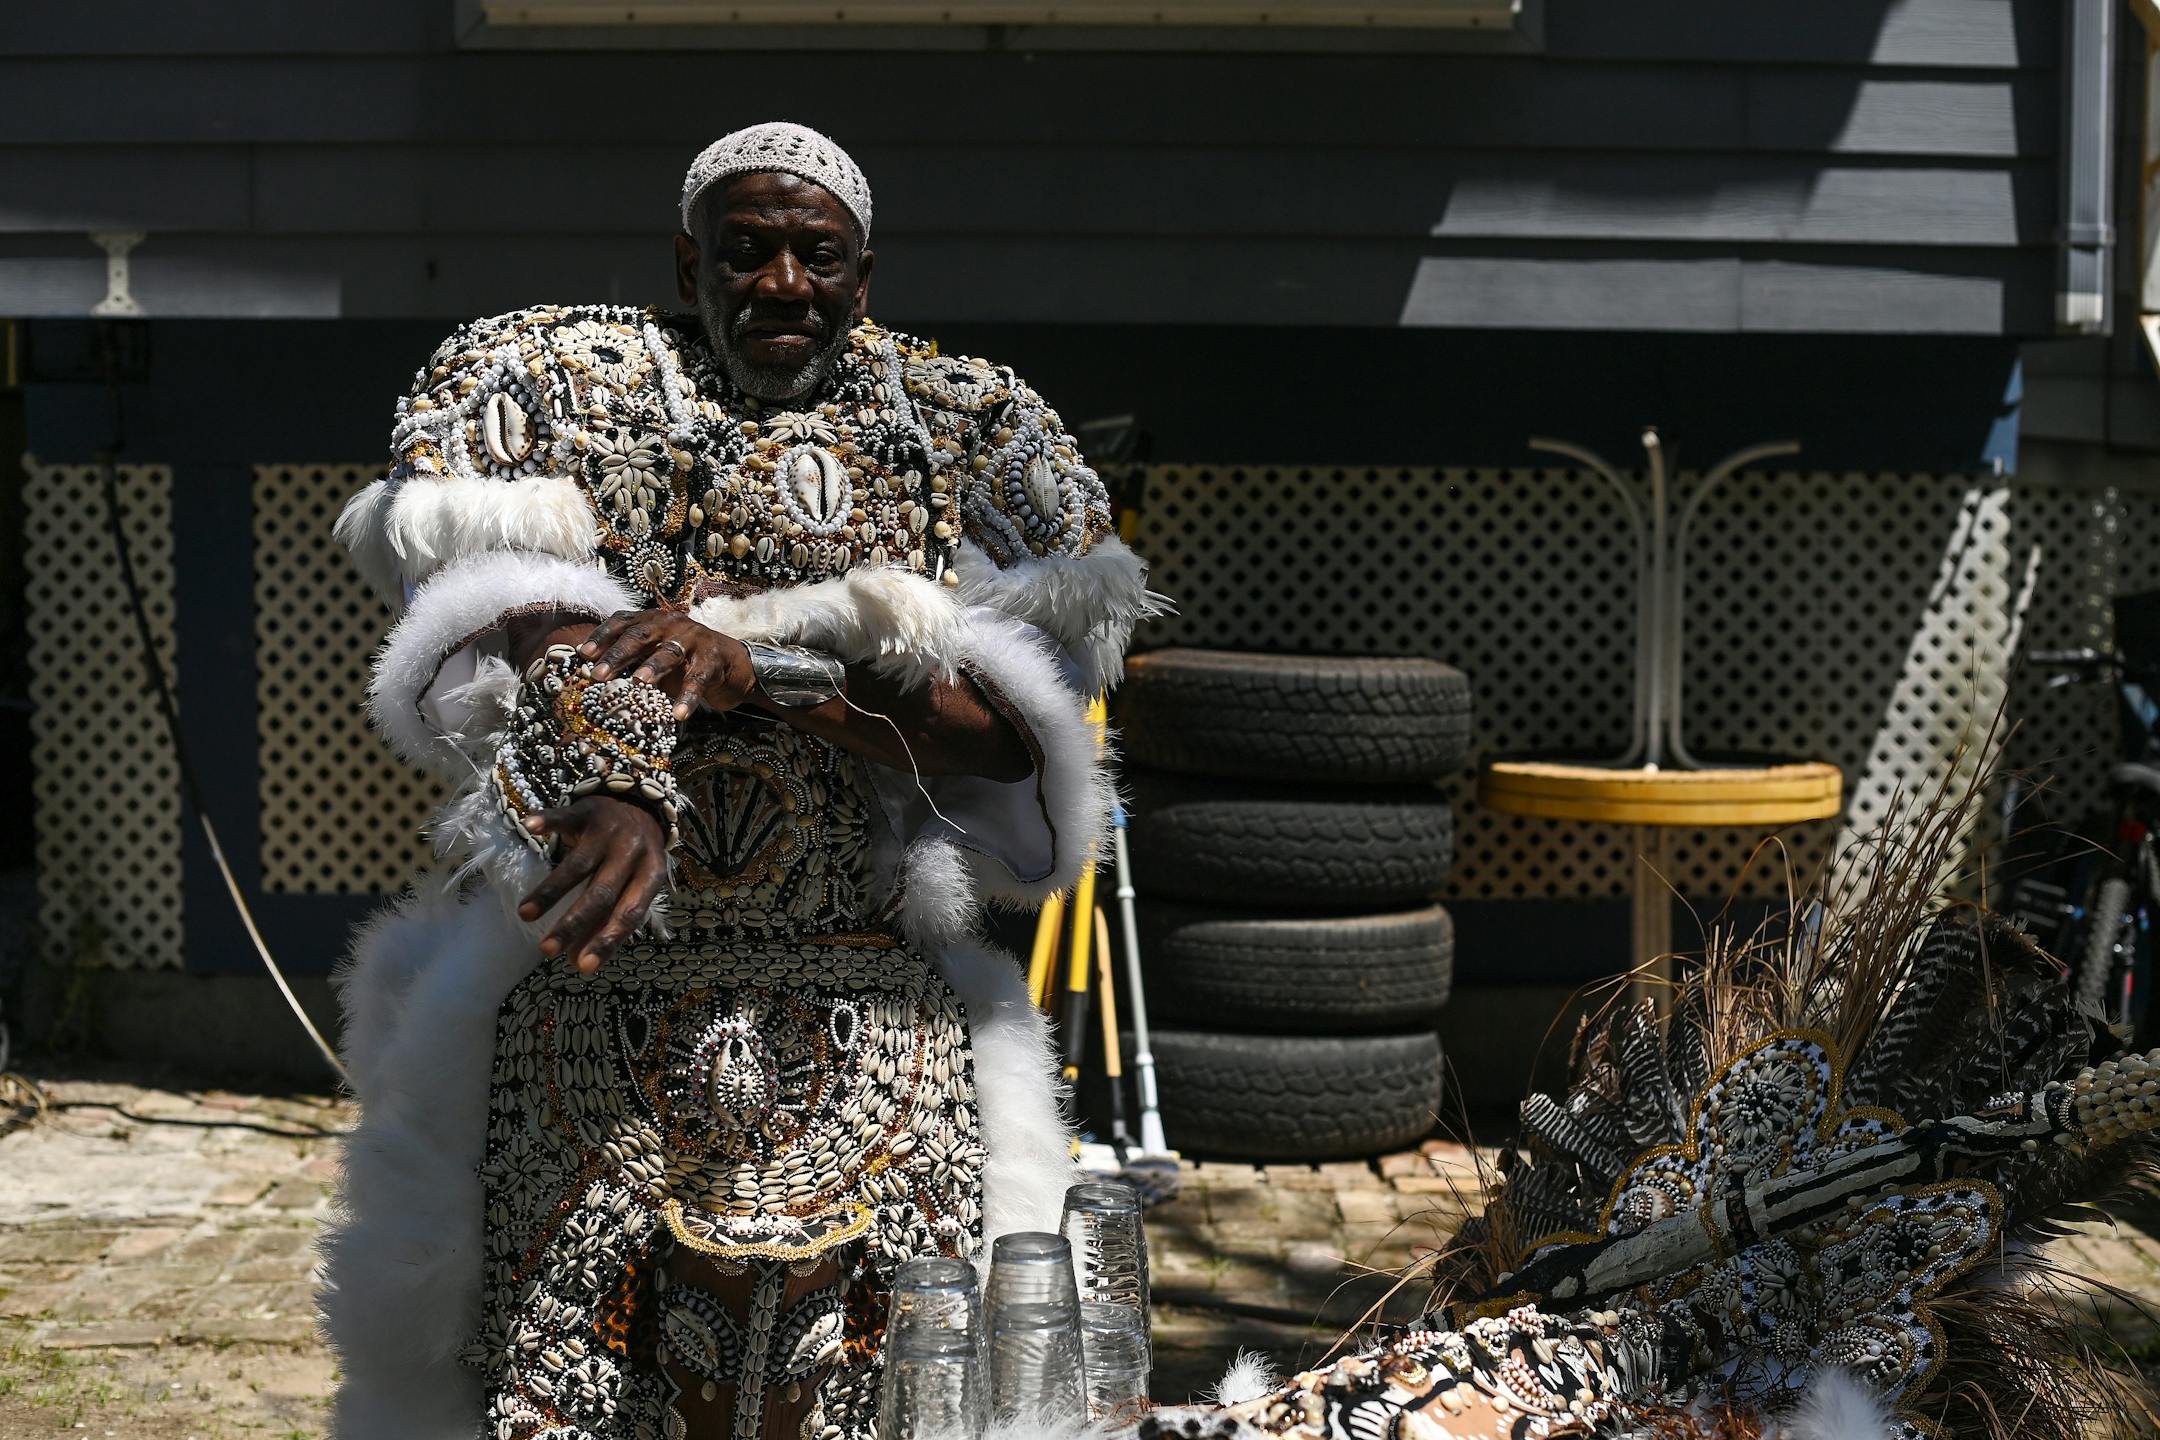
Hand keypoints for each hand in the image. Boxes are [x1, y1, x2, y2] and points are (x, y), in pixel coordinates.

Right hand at [515, 796, 669, 971]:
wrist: (641, 803)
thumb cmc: (632, 858)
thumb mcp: (634, 884)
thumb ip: (610, 919)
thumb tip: (580, 962)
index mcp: (651, 874)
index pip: (630, 913)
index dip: (608, 940)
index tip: (583, 967)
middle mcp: (633, 852)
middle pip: (601, 893)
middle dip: (573, 924)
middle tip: (547, 950)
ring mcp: (610, 830)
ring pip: (578, 864)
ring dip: (550, 891)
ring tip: (525, 914)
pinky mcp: (588, 810)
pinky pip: (565, 817)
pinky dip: (547, 822)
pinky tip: (530, 828)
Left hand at [580, 609, 753, 719]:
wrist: (734, 665)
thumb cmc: (686, 662)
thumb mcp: (656, 657)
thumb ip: (632, 662)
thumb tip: (593, 677)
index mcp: (654, 620)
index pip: (623, 622)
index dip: (602, 637)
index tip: (583, 655)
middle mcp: (673, 624)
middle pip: (641, 636)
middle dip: (618, 655)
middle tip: (598, 675)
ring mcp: (695, 640)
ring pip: (670, 652)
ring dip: (653, 667)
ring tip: (639, 683)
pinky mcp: (714, 660)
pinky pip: (698, 679)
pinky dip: (687, 697)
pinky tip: (678, 714)